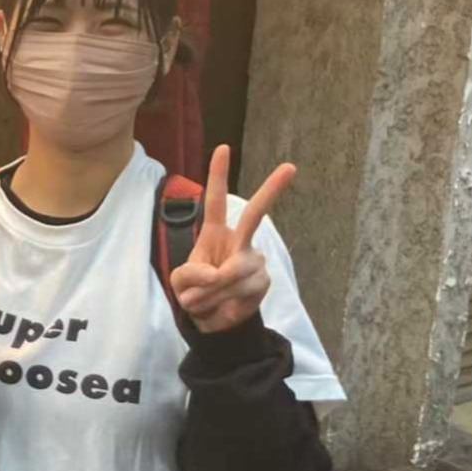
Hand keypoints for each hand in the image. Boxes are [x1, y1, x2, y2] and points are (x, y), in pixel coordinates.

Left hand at [171, 145, 295, 333]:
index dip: (218, 175)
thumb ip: (190, 275)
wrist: (216, 323)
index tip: (223, 147)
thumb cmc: (197, 293)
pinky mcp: (263, 282)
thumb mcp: (181, 283)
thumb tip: (215, 274)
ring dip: (209, 292)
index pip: (215, 201)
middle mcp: (240, 242)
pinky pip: (237, 291)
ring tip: (203, 301)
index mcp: (216, 233)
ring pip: (230, 273)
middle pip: (255, 214)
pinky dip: (221, 303)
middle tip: (290, 167)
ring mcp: (254, 261)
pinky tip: (222, 307)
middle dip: (272, 190)